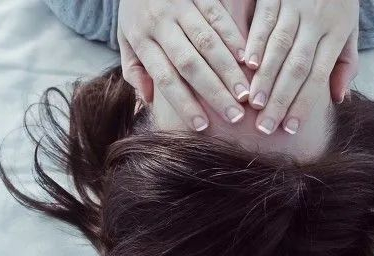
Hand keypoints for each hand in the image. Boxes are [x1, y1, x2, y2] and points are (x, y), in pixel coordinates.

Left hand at [117, 0, 250, 130]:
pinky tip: (248, 60)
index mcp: (142, 40)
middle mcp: (161, 24)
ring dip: (229, 71)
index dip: (184, 103)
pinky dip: (234, 39)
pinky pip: (218, 17)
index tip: (202, 126)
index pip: (165, 78)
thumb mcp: (125, 39)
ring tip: (246, 94)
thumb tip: (147, 102)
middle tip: (235, 116)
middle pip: (190, 64)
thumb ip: (135, 70)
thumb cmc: (136, 13)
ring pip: (208, 42)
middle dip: (214, 92)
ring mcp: (180, 6)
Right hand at [244, 0, 359, 134]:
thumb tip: (339, 99)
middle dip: (280, 99)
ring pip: (278, 47)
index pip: (317, 76)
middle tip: (265, 125)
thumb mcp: (351, 30)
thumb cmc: (339, 2)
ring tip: (252, 103)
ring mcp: (295, 7)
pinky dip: (254, 42)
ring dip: (265, 77)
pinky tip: (246, 63)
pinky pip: (263, 21)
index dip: (303, 104)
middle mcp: (316, 22)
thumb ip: (346, 64)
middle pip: (296, 67)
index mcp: (336, 34)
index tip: (290, 128)